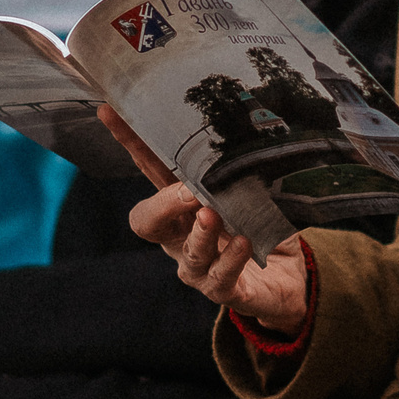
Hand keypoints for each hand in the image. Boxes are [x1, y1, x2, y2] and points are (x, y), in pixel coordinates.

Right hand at [104, 105, 311, 333]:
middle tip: (188, 191)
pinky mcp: (224, 288)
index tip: (111, 110)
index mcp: (180, 205)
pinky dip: (230, 259)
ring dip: (201, 234)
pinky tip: (242, 243)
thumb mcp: (249, 190)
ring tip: (213, 216)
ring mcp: (198, 266)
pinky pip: (220, 277)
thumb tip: (243, 123)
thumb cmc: (259, 226)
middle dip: (163, 204)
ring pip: (188, 252)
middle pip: (148, 222)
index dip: (129, 143)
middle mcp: (180, 237)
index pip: (148, 170)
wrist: (286, 278)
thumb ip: (239, 166)